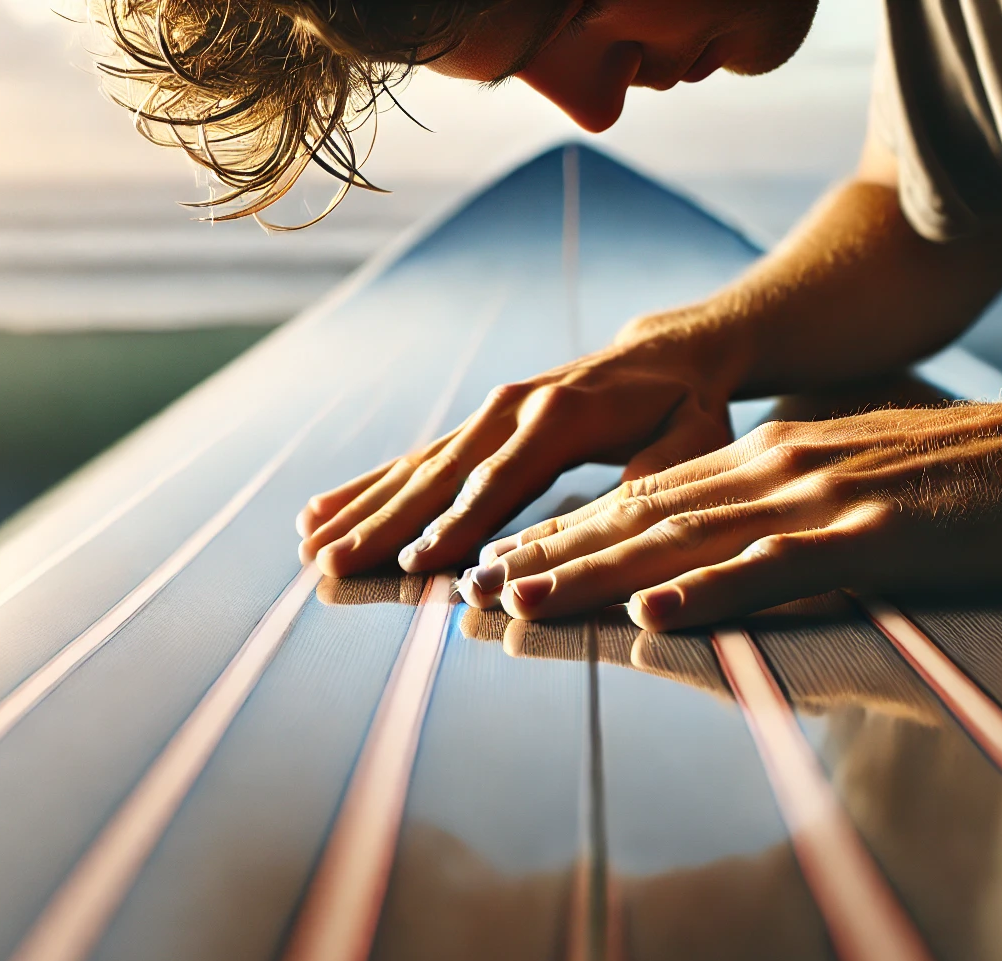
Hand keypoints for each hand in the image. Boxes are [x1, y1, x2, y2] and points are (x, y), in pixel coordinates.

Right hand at [298, 310, 745, 576]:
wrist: (668, 353)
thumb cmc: (688, 409)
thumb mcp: (693, 443)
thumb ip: (656, 482)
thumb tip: (614, 533)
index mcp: (564, 415)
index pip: (502, 481)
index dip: (459, 525)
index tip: (414, 565)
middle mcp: (514, 407)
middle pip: (440, 476)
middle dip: (384, 525)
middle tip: (331, 566)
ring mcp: (489, 414)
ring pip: (416, 468)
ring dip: (361, 508)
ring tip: (308, 545)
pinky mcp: (477, 427)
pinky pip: (415, 460)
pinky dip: (366, 486)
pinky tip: (319, 511)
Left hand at [458, 394, 1001, 629]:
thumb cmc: (969, 485)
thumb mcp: (860, 485)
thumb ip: (794, 511)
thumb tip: (744, 548)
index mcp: (774, 458)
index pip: (650, 497)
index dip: (571, 529)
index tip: (505, 560)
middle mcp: (776, 468)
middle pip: (641, 516)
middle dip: (550, 551)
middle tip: (469, 586)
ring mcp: (817, 498)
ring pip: (682, 540)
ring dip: (593, 574)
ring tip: (518, 602)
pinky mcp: (866, 535)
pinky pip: (770, 568)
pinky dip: (707, 592)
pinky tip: (650, 616)